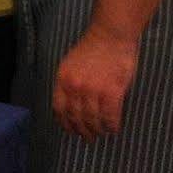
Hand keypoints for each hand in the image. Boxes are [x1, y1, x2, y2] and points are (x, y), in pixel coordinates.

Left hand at [52, 24, 137, 140]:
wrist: (110, 34)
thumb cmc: (93, 48)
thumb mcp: (70, 63)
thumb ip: (69, 82)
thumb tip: (71, 104)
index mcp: (63, 79)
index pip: (59, 108)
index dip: (65, 123)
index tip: (70, 130)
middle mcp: (75, 87)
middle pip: (76, 117)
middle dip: (82, 131)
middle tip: (88, 138)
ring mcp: (93, 90)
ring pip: (93, 120)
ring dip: (98, 130)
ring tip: (102, 133)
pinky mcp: (112, 92)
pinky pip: (110, 116)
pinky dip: (112, 125)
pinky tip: (114, 128)